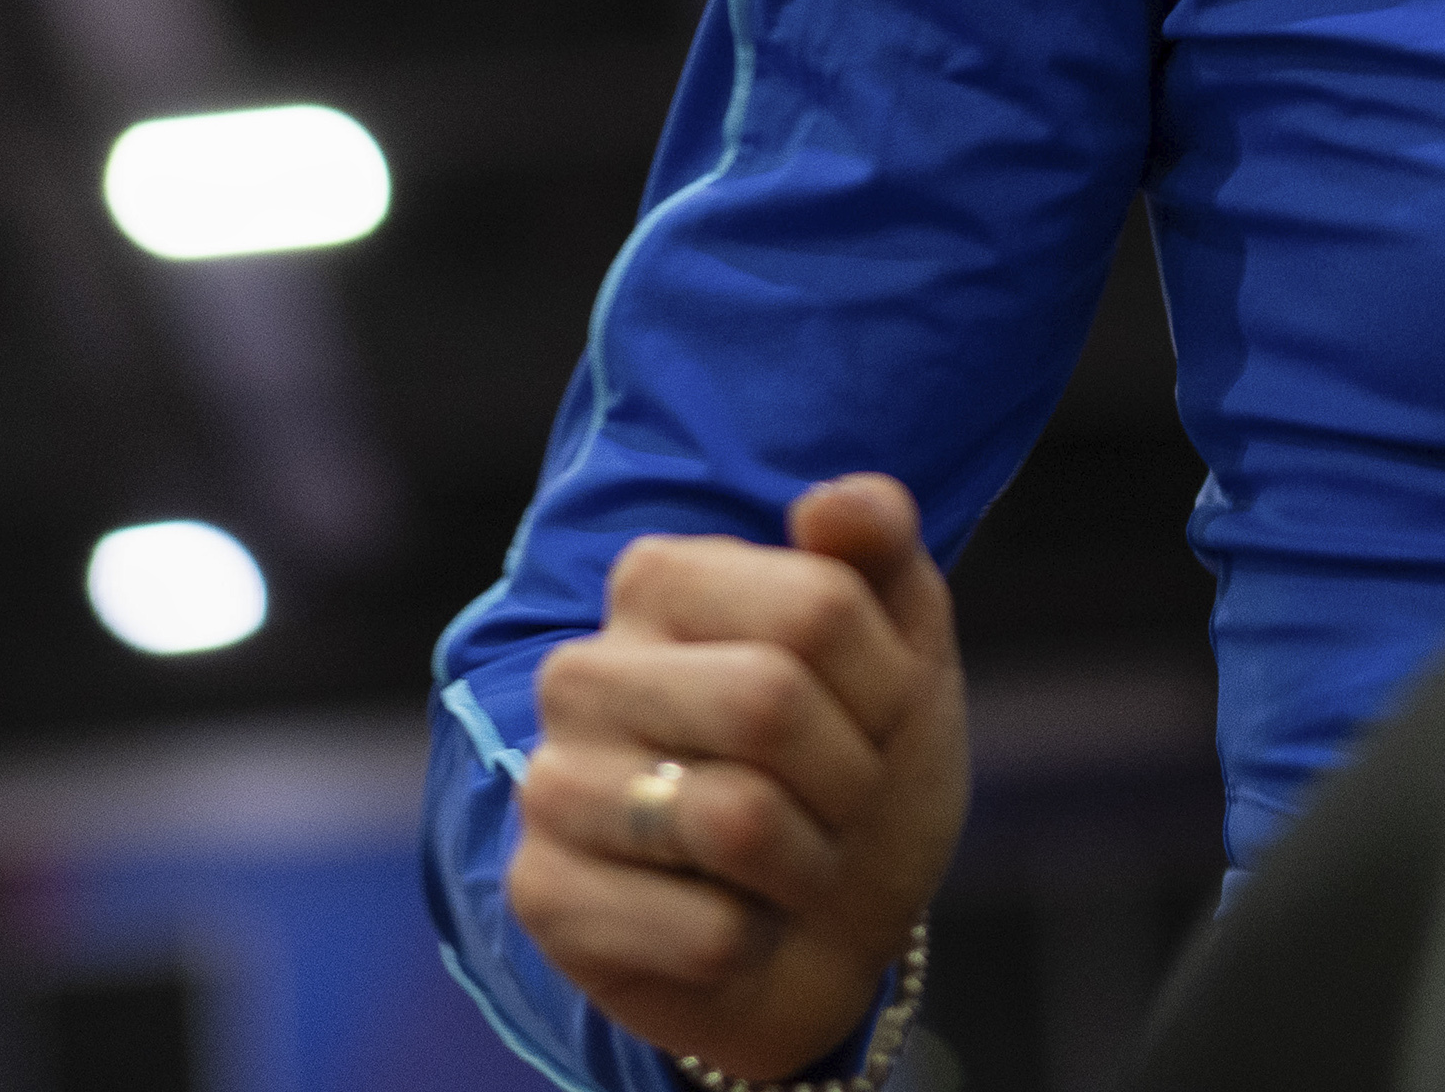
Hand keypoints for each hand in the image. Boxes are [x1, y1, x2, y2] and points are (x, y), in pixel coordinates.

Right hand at [513, 472, 969, 1077]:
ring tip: (789, 863)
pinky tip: (735, 928)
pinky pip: (706, 931)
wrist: (819, 933)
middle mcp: (581, 671)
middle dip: (847, 777)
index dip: (885, 685)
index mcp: (658, 579)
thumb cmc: (852, 772)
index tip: (871, 719)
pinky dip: (756, 942)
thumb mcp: (901, 651)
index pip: (819, 604)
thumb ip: (881, 551)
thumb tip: (831, 502)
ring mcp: (550, 785)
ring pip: (736, 818)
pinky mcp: (543, 897)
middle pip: (769, 702)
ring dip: (807, 863)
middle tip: (838, 804)